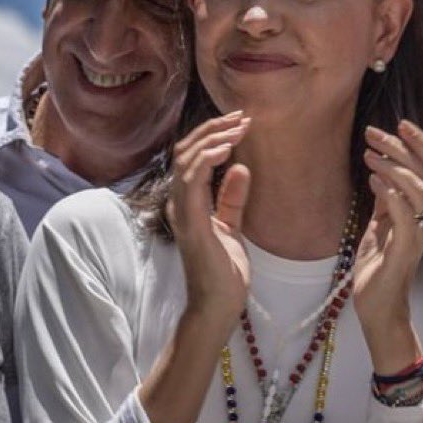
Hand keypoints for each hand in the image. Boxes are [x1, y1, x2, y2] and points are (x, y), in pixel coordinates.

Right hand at [166, 110, 252, 335]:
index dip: (213, 135)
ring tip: (239, 127)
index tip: (241, 122)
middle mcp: (179, 203)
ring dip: (213, 139)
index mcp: (188, 202)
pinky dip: (207, 160)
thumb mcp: (232, 226)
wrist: (219, 306)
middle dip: (214, 129)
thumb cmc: (224, 270)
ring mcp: (182, 212)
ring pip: (186, 160)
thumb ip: (232, 198)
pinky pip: (192, 181)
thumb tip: (241, 167)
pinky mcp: (191, 223)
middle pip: (187, 151)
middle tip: (242, 117)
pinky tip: (227, 149)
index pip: (192, 157)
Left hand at [354, 120, 422, 373]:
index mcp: (419, 210)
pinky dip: (390, 194)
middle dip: (401, 145)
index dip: (419, 142)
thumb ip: (385, 201)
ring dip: (393, 165)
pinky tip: (373, 181)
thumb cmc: (378, 268)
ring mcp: (416, 233)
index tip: (398, 123)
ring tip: (368, 154)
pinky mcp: (404, 249)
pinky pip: (404, 215)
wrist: (379, 308)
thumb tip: (380, 172)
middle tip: (372, 132)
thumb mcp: (380, 225)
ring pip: (418, 188)